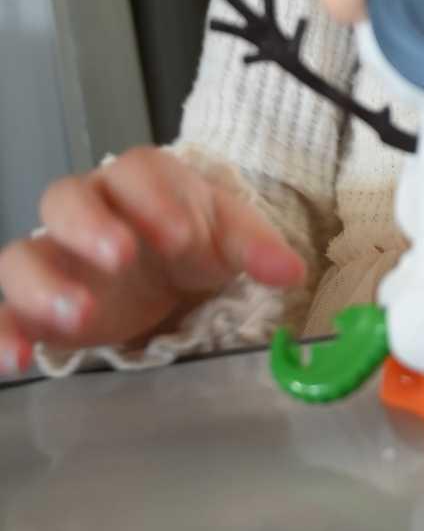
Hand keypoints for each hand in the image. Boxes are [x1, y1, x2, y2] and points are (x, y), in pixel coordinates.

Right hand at [0, 147, 307, 375]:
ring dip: (45, 283)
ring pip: (24, 255)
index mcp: (139, 185)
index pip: (137, 172)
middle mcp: (87, 214)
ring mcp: (54, 261)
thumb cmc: (193, 243)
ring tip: (79, 316)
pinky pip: (3, 313)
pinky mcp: (34, 310)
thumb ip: (255, 249)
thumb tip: (288, 271)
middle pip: (67, 198)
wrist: (169, 276)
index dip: (157, 198)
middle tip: (123, 256)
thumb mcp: (228, 239)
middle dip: (92, 225)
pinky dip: (1, 333)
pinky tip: (17, 358)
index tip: (185, 237)